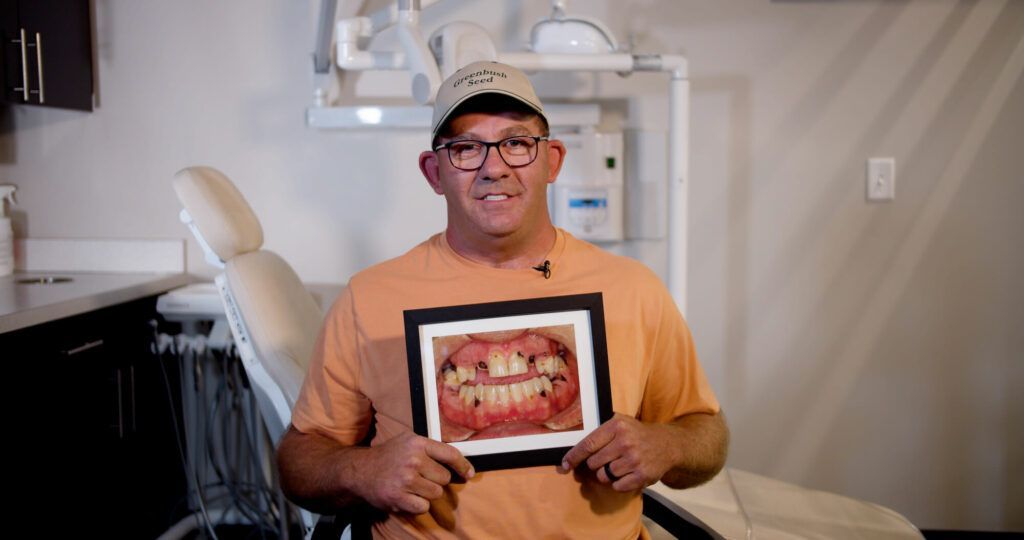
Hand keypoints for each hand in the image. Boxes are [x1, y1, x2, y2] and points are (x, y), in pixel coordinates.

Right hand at [353, 432, 473, 513]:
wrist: (360, 471)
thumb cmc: (388, 456)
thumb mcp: (408, 441)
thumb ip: (430, 448)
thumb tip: (459, 461)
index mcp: (417, 443)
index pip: (450, 454)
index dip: (463, 465)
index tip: (469, 474)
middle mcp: (413, 460)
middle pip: (444, 477)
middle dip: (436, 480)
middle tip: (422, 478)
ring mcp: (406, 479)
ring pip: (436, 493)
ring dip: (428, 493)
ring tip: (414, 487)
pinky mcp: (398, 497)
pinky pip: (423, 506)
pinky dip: (419, 504)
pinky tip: (408, 496)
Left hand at [559, 414, 679, 491]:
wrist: (668, 444)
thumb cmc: (638, 434)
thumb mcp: (621, 422)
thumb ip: (600, 431)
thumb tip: (573, 448)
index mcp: (616, 426)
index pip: (588, 444)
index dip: (573, 456)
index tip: (565, 464)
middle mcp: (625, 442)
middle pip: (593, 463)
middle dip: (594, 465)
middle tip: (604, 461)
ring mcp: (634, 460)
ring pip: (604, 476)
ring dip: (606, 474)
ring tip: (617, 466)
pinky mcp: (642, 475)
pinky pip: (617, 486)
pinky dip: (618, 483)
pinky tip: (626, 474)